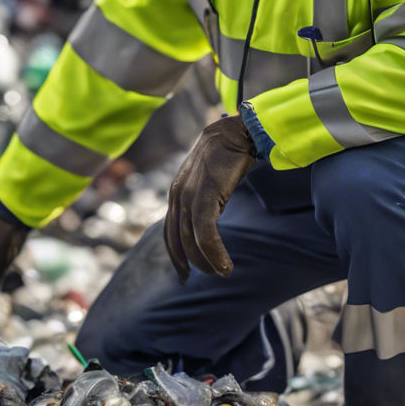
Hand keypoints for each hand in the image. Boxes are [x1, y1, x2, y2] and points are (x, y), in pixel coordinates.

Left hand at [164, 114, 255, 281]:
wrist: (235, 132)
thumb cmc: (226, 155)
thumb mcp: (208, 180)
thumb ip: (203, 197)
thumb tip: (209, 217)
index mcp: (176, 193)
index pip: (169, 231)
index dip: (176, 254)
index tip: (185, 272)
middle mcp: (177, 195)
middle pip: (178, 240)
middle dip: (191, 262)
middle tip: (211, 273)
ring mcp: (188, 195)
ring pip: (191, 239)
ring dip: (206, 261)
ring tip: (222, 271)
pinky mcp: (204, 195)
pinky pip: (205, 231)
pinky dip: (214, 251)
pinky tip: (225, 264)